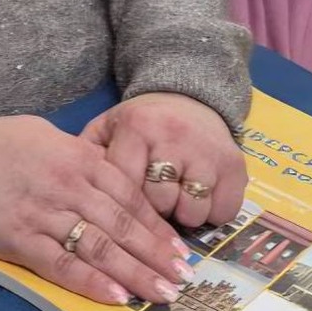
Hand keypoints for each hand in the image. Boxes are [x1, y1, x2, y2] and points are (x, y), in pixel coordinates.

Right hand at [0, 113, 191, 308]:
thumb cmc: (0, 142)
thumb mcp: (49, 134)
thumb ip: (83, 155)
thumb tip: (114, 173)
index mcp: (77, 157)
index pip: (129, 195)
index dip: (156, 225)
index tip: (178, 249)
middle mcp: (66, 186)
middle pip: (121, 225)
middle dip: (155, 255)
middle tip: (182, 279)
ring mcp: (43, 214)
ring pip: (98, 247)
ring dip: (134, 273)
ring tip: (160, 292)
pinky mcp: (19, 240)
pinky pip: (61, 265)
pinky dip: (91, 282)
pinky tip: (115, 296)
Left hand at [82, 93, 246, 232]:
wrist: (190, 97)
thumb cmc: (143, 122)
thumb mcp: (110, 126)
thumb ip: (88, 154)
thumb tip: (75, 193)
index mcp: (137, 126)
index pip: (125, 186)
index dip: (123, 203)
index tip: (122, 206)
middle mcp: (175, 137)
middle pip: (159, 204)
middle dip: (153, 210)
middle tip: (153, 197)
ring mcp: (208, 152)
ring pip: (192, 212)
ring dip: (183, 213)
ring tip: (177, 195)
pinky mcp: (236, 166)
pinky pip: (222, 213)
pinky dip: (212, 213)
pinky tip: (201, 195)